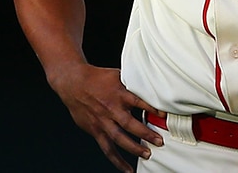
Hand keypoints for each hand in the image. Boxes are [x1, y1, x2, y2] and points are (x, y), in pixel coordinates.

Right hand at [47, 62, 164, 171]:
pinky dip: (116, 160)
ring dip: (134, 148)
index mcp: (119, 94)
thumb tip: (153, 84)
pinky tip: (127, 168)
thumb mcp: (119, 75)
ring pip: (119, 138)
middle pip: (130, 124)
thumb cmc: (98, 78)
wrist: (73, 83)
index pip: (139, 102)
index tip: (164, 116)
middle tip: (159, 141)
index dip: (152, 109)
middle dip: (146, 134)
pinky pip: (107, 148)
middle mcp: (111, 109)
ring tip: (147, 155)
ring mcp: (102, 122)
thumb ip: (134, 83)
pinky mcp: (95, 130)